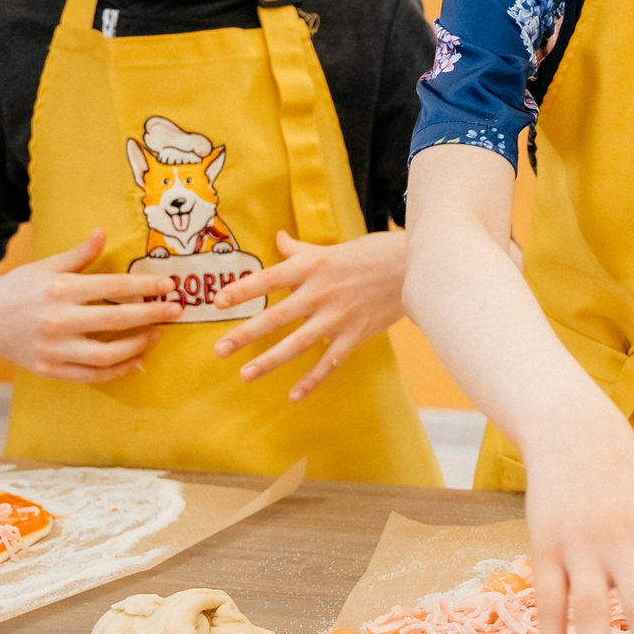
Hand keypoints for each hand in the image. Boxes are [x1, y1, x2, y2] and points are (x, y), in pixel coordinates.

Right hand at [0, 227, 176, 383]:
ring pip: (107, 354)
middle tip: (176, 311)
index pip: (112, 287)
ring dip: (138, 345)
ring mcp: (54, 349)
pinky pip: (91, 375)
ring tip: (156, 335)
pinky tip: (137, 361)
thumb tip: (103, 232)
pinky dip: (117, 371)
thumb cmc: (20, 287)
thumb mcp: (47, 266)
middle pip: (116, 320)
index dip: (144, 286)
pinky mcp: (50, 370)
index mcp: (59, 290)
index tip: (169, 285)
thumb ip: (79, 255)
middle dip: (151, 314)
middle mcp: (57, 321)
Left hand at [211, 230, 406, 399]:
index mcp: (312, 267)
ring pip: (298, 343)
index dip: (243, 290)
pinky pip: (329, 362)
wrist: (415, 268)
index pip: (269, 278)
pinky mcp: (356, 335)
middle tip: (219, 349)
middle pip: (276, 316)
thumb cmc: (370, 254)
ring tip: (245, 374)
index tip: (218, 301)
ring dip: (270, 360)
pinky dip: (312, 380)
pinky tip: (293, 396)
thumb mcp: (331, 249)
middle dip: (246, 333)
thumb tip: (277, 237)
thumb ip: (299, 250)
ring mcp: (338, 317)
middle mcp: (321, 293)